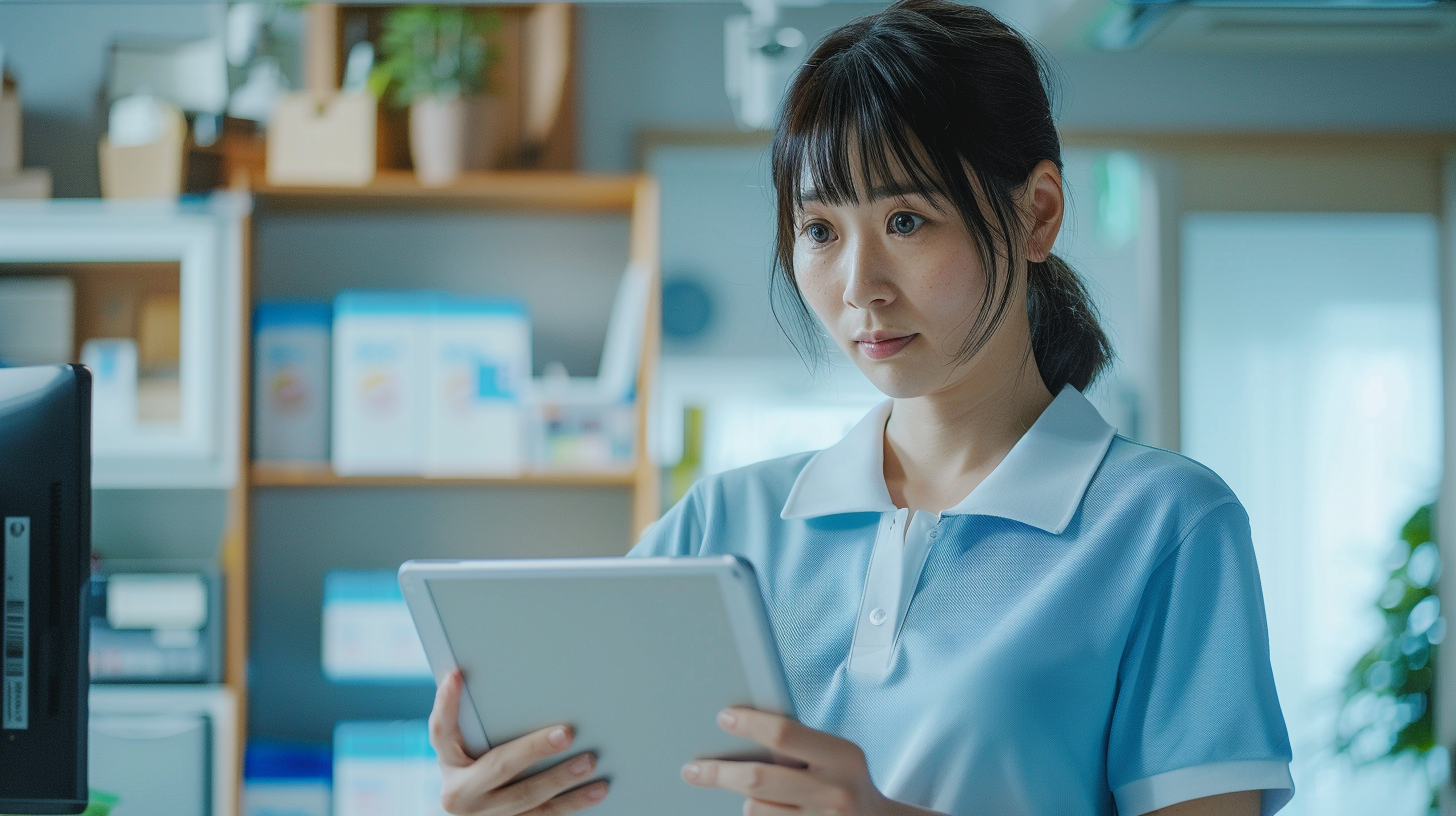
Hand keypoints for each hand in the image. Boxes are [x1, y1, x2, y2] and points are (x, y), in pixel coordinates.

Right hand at [429, 671, 608, 815]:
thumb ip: (471, 717)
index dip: (446, 704)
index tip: (456, 677)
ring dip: (562, 780)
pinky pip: (545, 815)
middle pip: (499, 767)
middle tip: (566, 734)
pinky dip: (574, 803)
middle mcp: (460, 794)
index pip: (441, 731)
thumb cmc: (474, 764)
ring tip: (589, 762)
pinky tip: (597, 790)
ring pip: (527, 798)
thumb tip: (471, 672)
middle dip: (534, 749)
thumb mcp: (464, 744)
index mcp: (448, 763)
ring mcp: (486, 815)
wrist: (475, 808)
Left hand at [681, 707, 922, 815]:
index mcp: (843, 757)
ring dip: (749, 802)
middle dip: (717, 773)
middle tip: (691, 770)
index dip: (749, 725)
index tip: (723, 718)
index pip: (784, 734)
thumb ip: (800, 746)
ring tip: (765, 798)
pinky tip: (771, 812)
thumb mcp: (837, 757)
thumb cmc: (846, 784)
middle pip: (758, 779)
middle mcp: (835, 793)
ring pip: (755, 810)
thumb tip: (740, 731)